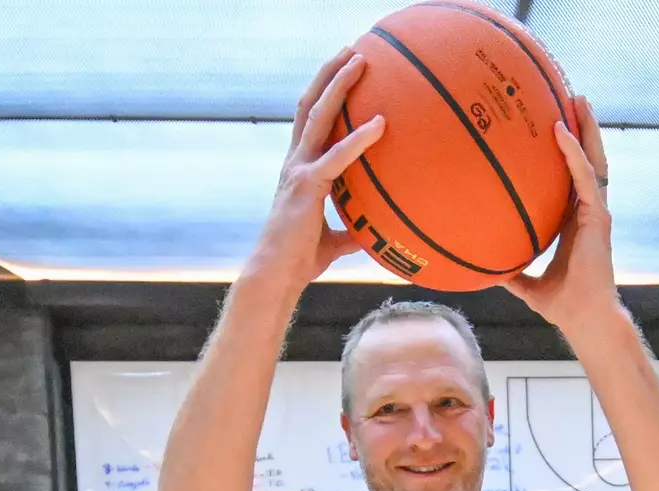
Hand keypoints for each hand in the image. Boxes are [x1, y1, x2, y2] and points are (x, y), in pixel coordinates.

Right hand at [253, 50, 384, 285]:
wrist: (278, 274)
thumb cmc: (302, 259)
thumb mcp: (334, 239)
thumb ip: (352, 229)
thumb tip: (376, 234)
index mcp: (300, 167)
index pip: (311, 120)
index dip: (325, 93)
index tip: (344, 70)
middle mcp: (295, 161)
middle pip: (311, 104)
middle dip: (331, 74)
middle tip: (354, 49)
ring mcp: (299, 170)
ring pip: (317, 116)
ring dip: (339, 85)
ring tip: (360, 61)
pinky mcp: (307, 186)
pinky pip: (337, 157)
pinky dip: (360, 139)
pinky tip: (381, 124)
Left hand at [504, 97, 623, 336]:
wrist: (584, 318)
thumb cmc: (563, 305)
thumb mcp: (528, 285)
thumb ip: (511, 273)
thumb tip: (485, 270)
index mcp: (576, 222)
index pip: (573, 179)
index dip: (568, 152)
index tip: (557, 126)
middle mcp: (589, 212)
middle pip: (588, 161)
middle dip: (583, 128)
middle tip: (572, 98)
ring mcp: (596, 213)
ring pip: (594, 161)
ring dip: (587, 129)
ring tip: (578, 100)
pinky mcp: (598, 217)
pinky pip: (586, 178)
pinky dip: (574, 154)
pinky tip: (561, 132)